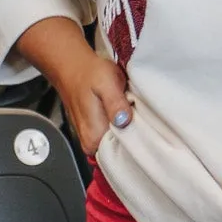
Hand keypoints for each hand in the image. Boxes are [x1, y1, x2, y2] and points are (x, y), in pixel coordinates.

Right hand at [15, 16, 132, 155]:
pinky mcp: (94, 133)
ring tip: (134, 115)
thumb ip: (115, 103)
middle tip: (143, 120)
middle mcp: (91, 143)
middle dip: (135, 137)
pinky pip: (113, 137)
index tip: (148, 131)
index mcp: (94, 137)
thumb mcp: (106, 82)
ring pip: (118, 144)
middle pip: (121, 151)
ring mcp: (91, 139)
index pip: (122, 154)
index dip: (138, 143)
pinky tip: (126, 115)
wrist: (72, 67)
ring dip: (129, 131)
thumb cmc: (89, 73)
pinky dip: (122, 128)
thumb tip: (124, 121)